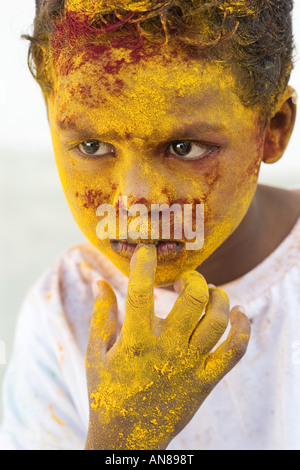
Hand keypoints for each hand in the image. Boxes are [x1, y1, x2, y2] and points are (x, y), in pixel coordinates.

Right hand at [85, 244, 249, 449]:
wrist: (128, 438)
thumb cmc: (107, 392)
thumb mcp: (96, 353)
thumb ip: (101, 315)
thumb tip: (100, 281)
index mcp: (135, 341)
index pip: (141, 293)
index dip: (144, 265)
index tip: (146, 249)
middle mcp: (166, 350)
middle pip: (192, 300)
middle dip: (192, 279)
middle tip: (183, 279)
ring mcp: (189, 366)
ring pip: (217, 321)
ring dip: (218, 297)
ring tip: (209, 292)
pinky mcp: (205, 380)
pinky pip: (234, 352)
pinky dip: (243, 329)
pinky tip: (239, 313)